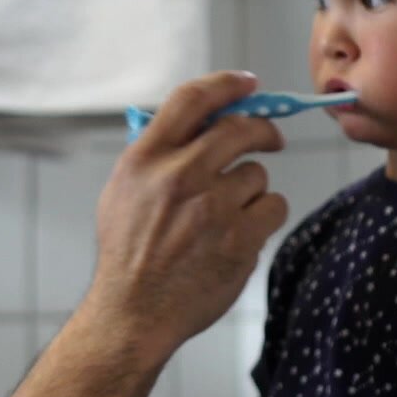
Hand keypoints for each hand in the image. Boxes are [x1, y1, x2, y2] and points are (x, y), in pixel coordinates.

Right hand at [83, 72, 287, 362]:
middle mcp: (179, 176)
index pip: (193, 100)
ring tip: (226, 218)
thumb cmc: (129, 254)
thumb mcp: (123, 192)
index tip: (248, 83)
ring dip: (251, 190)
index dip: (227, 84)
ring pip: (257, 174)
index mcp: (146, 159)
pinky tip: (241, 234)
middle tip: (270, 139)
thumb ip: (157, 155)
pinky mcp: (240, 238)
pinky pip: (274, 206)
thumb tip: (201, 124)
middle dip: (262, 130)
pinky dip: (264, 218)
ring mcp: (212, 207)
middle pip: (239, 128)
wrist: (134, 314)